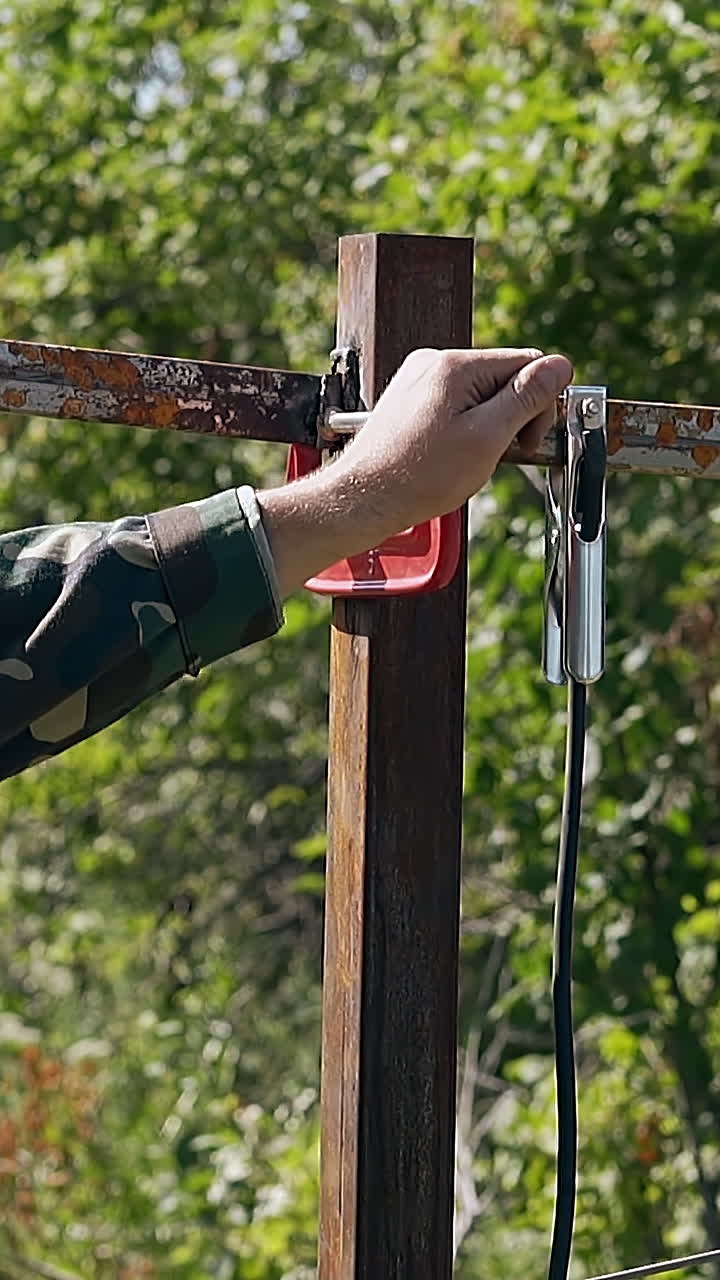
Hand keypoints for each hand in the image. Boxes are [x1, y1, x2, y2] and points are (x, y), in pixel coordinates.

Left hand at [258, 347, 572, 596]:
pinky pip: (456, 405)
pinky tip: (451, 456)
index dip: (538, 405)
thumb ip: (526, 398)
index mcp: (455, 366)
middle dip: (511, 417)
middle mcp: (435, 363)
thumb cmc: (419, 477)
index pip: (527, 363)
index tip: (527, 442)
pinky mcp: (411, 400)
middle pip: (503, 378)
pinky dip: (465, 430)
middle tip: (498, 455)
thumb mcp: (487, 438)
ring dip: (488, 427)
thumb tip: (560, 366)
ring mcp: (419, 380)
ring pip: (481, 395)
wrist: (363, 499)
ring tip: (468, 459)